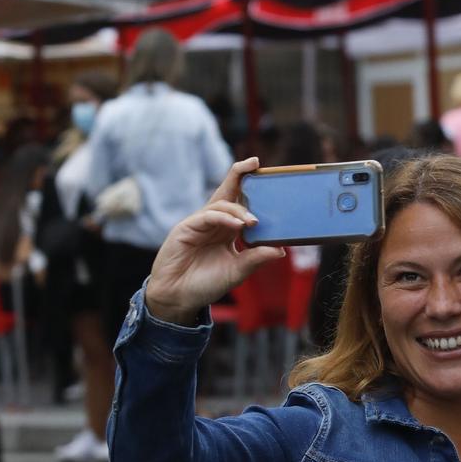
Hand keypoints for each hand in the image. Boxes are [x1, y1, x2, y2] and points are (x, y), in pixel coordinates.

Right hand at [145, 159, 282, 325]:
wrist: (179, 298)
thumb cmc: (206, 283)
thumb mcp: (237, 271)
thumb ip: (256, 259)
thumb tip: (281, 249)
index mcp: (227, 230)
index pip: (241, 203)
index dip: (252, 189)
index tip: (269, 176)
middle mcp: (215, 223)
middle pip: (228, 192)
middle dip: (240, 174)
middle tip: (255, 163)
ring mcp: (200, 224)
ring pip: (220, 204)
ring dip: (239, 210)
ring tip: (253, 221)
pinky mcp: (186, 228)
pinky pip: (207, 216)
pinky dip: (223, 218)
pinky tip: (237, 224)